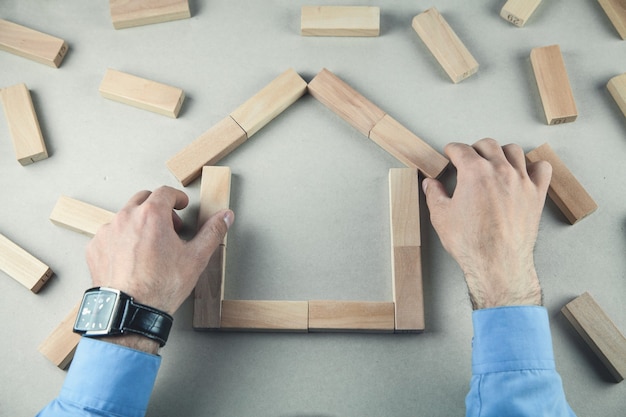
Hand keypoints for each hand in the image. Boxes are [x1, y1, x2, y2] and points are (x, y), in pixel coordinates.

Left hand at [85, 186, 233, 350]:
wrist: (130, 311)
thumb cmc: (160, 286)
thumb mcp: (196, 258)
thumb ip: (212, 232)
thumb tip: (224, 217)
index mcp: (152, 215)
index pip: (165, 192)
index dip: (177, 198)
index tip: (181, 205)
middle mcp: (126, 218)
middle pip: (143, 199)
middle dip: (158, 208)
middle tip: (170, 226)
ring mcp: (107, 232)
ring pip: (125, 217)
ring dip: (139, 223)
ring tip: (151, 245)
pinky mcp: (95, 248)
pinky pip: (110, 235)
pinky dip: (122, 240)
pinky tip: (133, 257)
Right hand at [422, 139, 550, 308]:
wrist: (497, 263)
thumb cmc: (471, 242)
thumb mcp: (441, 216)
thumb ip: (434, 195)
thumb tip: (430, 184)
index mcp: (474, 172)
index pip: (461, 149)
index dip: (452, 150)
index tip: (450, 154)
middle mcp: (500, 170)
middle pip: (488, 145)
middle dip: (475, 149)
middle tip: (469, 159)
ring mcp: (521, 181)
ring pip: (514, 151)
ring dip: (501, 153)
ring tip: (495, 162)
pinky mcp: (536, 194)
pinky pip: (542, 168)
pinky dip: (533, 166)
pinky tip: (524, 173)